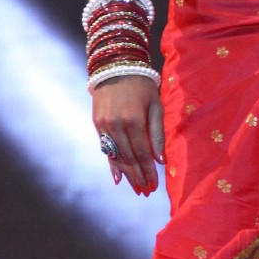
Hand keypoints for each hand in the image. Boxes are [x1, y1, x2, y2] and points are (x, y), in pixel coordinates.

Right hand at [92, 74, 164, 194]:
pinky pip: (106, 149)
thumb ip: (157, 133)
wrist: (115, 66)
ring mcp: (105, 126)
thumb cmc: (142, 85)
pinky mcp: (97, 124)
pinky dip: (112, 165)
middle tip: (146, 192)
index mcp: (134, 120)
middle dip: (138, 177)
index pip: (142, 153)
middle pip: (129, 158)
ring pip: (117, 157)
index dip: (148, 171)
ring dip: (127, 175)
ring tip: (136, 189)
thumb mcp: (156, 105)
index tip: (154, 185)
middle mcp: (117, 126)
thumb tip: (160, 160)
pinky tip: (118, 179)